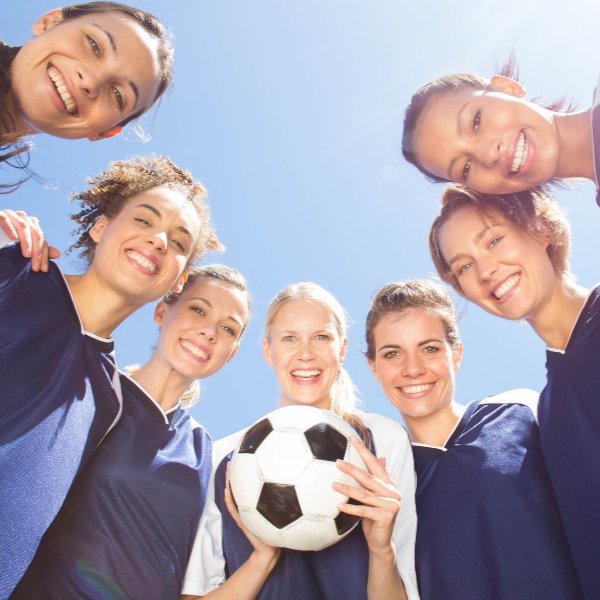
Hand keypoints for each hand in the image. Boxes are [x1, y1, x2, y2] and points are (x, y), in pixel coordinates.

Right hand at [0, 210, 59, 271]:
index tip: (43, 270)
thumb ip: (40, 249)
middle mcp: (24, 217)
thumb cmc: (7, 240)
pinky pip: (5, 219)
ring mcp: (12, 214)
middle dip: (37, 252)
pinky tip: (13, 237)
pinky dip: (10, 227)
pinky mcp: (0, 214)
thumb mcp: (25, 246)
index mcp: (32, 224)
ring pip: (24, 227)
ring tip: (27, 255)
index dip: (44, 255)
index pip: (42, 240)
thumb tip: (58, 254)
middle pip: (36, 234)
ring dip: (27, 242)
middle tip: (34, 266)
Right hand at [225, 462, 280, 562]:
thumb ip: (285, 499)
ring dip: (229, 482)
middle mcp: (248, 505)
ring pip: (234, 496)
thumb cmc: (278, 531)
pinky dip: (229, 501)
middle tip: (232, 458)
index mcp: (255, 502)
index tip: (246, 455)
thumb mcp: (281, 513)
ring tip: (227, 469)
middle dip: (235, 472)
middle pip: (239, 486)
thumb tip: (298, 481)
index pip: (249, 483)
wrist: (271, 549)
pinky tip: (227, 491)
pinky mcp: (243, 522)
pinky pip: (234, 511)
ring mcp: (243, 513)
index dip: (246, 470)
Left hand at [334, 436, 400, 557]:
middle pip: (368, 478)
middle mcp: (392, 492)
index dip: (364, 450)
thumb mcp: (375, 496)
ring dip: (347, 489)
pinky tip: (338, 505)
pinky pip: (364, 510)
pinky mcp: (386, 517)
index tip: (352, 439)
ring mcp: (391, 505)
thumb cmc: (374, 515)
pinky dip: (350, 508)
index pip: (375, 463)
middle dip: (352, 469)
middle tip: (337, 462)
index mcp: (389, 483)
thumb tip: (380, 457)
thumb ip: (376, 478)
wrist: (381, 540)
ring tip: (333, 484)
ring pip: (364, 494)